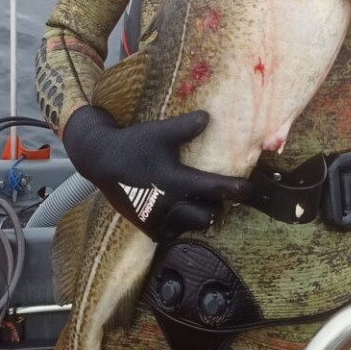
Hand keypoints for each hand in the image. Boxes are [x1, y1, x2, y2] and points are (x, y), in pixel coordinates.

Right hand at [62, 105, 250, 238]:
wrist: (101, 161)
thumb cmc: (133, 145)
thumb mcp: (159, 132)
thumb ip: (186, 127)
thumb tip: (208, 117)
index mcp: (174, 181)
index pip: (213, 189)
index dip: (235, 189)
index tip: (249, 189)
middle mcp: (168, 205)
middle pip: (208, 214)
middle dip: (217, 204)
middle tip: (220, 193)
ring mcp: (157, 220)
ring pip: (193, 225)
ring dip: (200, 214)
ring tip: (200, 200)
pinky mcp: (148, 228)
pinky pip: (176, 232)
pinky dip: (183, 223)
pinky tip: (182, 209)